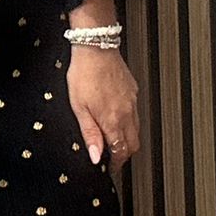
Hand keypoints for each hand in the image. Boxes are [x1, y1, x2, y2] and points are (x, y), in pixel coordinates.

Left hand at [66, 45, 140, 175]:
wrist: (96, 47)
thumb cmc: (84, 73)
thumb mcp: (79, 107)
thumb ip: (89, 133)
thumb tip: (95, 156)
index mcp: (112, 119)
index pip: (120, 151)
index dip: (115, 164)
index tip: (109, 168)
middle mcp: (126, 112)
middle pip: (133, 144)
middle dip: (124, 155)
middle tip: (113, 159)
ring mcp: (132, 101)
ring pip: (136, 129)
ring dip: (127, 139)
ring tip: (113, 140)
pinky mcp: (133, 91)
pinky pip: (136, 114)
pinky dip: (129, 123)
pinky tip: (117, 118)